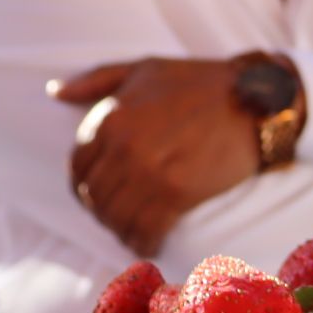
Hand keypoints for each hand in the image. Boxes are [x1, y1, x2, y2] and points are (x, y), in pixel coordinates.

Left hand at [51, 57, 260, 256]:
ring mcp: (150, 172)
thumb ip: (96, 80)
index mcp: (110, 119)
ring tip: (134, 232)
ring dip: (122, 231)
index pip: (79, 168)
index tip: (99, 195)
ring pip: (117, 218)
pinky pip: (147, 229)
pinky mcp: (179, 193)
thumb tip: (56, 92)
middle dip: (103, 212)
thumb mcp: (144, 68)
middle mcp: (124, 148)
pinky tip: (150, 244)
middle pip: (95, 197)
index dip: (85, 186)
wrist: (256, 99)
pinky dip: (144, 243)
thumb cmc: (202, 82)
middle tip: (120, 217)